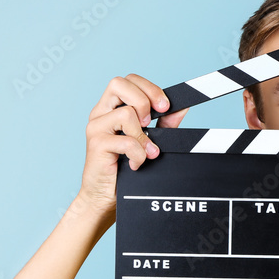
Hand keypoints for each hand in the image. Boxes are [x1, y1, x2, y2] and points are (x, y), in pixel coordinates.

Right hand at [77, 74, 187, 218]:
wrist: (106, 197)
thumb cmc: (126, 168)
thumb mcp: (149, 141)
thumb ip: (164, 123)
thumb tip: (182, 106)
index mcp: (111, 107)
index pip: (127, 80)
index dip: (148, 87)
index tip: (165, 106)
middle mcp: (100, 112)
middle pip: (118, 83)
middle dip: (144, 99)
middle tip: (152, 121)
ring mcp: (96, 127)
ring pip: (125, 113)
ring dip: (143, 135)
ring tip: (147, 152)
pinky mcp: (96, 144)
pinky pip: (126, 140)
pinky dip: (138, 153)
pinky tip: (137, 164)